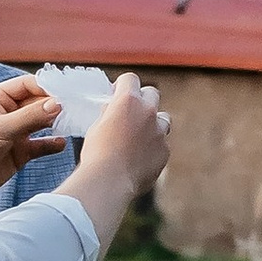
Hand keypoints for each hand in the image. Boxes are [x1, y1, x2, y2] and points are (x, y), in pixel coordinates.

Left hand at [0, 74, 66, 198]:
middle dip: (55, 105)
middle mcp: (9, 111)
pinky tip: (60, 143)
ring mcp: (16, 131)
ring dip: (56, 122)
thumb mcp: (1, 129)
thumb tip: (57, 104)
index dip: (48, 88)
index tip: (66, 94)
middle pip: (38, 102)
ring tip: (70, 123)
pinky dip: (51, 143)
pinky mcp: (21, 150)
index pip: (29, 84)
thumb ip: (30, 117)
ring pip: (42, 122)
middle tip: (74, 109)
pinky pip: (41, 144)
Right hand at [80, 73, 171, 199]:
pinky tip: (140, 158)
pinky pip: (162, 144)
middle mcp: (148, 111)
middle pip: (152, 93)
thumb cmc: (97, 154)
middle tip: (131, 113)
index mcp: (128, 100)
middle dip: (143, 100)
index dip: (123, 86)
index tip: (117, 95)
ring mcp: (159, 131)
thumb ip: (110, 113)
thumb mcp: (96, 126)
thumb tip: (113, 111)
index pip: (130, 79)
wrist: (109, 181)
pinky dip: (153, 147)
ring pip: (164, 118)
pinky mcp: (165, 151)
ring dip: (154, 123)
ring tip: (139, 137)